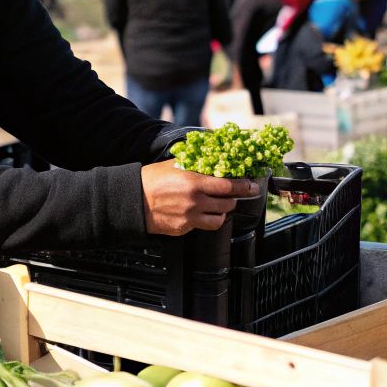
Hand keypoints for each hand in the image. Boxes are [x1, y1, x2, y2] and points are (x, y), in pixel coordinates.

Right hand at [140, 161, 263, 234]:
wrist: (134, 200)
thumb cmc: (153, 179)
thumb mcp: (176, 164)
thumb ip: (198, 164)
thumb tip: (216, 157)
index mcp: (194, 182)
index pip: (229, 186)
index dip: (244, 186)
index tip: (253, 186)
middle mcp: (195, 201)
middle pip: (228, 203)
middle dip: (233, 198)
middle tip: (232, 193)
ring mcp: (190, 218)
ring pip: (219, 219)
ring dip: (222, 211)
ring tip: (217, 204)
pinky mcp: (184, 229)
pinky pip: (204, 226)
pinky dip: (207, 220)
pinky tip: (201, 212)